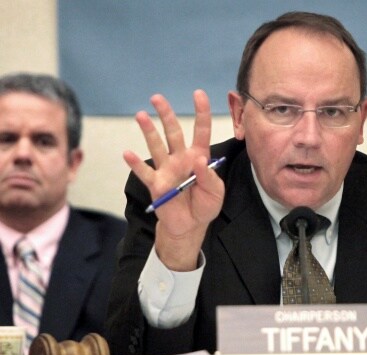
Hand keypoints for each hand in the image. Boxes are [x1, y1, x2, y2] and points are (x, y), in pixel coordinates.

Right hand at [123, 90, 224, 270]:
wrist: (190, 226)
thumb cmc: (205, 205)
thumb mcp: (215, 193)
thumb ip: (209, 177)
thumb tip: (199, 160)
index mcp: (199, 157)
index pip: (201, 132)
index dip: (201, 113)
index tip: (198, 94)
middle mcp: (181, 159)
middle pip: (173, 133)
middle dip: (166, 115)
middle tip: (157, 98)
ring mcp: (166, 170)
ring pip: (156, 146)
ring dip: (149, 131)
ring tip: (141, 115)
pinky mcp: (156, 184)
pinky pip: (144, 172)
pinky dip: (136, 163)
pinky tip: (128, 154)